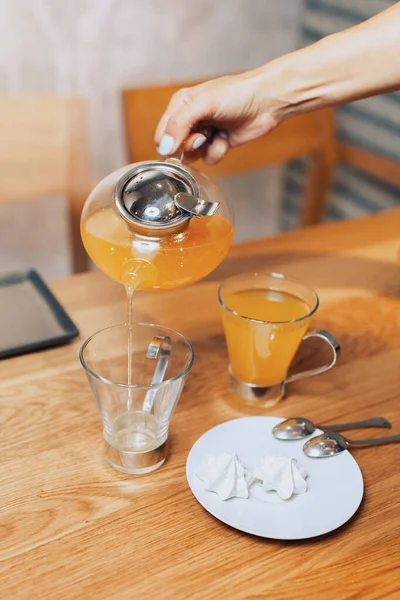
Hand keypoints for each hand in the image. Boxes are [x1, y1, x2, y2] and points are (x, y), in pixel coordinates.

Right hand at [154, 71, 281, 164]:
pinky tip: (227, 138)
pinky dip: (218, 151)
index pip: (162, 133)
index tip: (185, 139)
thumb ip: (180, 123)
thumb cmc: (237, 94)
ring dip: (206, 149)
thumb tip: (164, 147)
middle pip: (175, 148)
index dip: (170, 142)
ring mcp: (204, 133)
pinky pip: (209, 159)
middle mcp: (190, 119)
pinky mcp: (217, 144)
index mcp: (180, 104)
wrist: (266, 101)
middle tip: (204, 135)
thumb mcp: (203, 104)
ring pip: (192, 156)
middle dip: (190, 146)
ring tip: (218, 134)